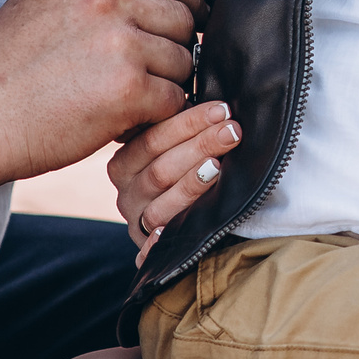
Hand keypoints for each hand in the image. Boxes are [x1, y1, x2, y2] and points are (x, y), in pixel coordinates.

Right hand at [0, 0, 205, 184]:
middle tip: (154, 70)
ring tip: (132, 99)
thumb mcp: (32, 0)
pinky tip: (129, 120)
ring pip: (182, 62)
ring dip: (166, 84)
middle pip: (181, 17)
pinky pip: (174, 99)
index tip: (192, 16)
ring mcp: (121, 44)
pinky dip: (158, 114)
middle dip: (176, 46)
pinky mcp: (129, 90)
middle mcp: (106, 1)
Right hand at [111, 98, 242, 261]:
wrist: (187, 226)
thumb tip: (218, 107)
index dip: (188, 122)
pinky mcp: (146, 252)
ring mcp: (137, 223)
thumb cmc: (188, 172)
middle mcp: (127, 194)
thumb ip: (186, 132)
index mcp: (126, 164)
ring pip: (160, 205)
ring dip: (191, 184)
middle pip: (159, 170)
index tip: (222, 110)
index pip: (152, 139)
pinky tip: (178, 228)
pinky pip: (151, 250)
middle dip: (199, 146)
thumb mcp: (179, 150)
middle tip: (232, 131)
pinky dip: (160, 242)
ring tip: (217, 166)